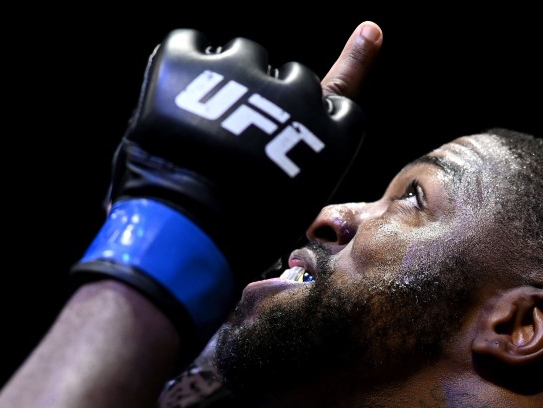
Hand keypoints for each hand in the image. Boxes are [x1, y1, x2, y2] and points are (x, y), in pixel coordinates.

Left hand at [72, 23, 381, 355]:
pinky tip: (175, 98)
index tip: (368, 34)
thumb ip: (300, 171)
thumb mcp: (295, 210)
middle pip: (294, 78)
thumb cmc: (244, 239)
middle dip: (272, 99)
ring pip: (245, 55)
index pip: (344, 98)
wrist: (191, 233)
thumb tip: (299, 174)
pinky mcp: (191, 62)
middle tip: (239, 136)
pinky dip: (183, 65)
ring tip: (204, 121)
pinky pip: (190, 45)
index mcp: (330, 136)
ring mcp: (244, 72)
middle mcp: (297, 95)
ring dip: (230, 77)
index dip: (347, 75)